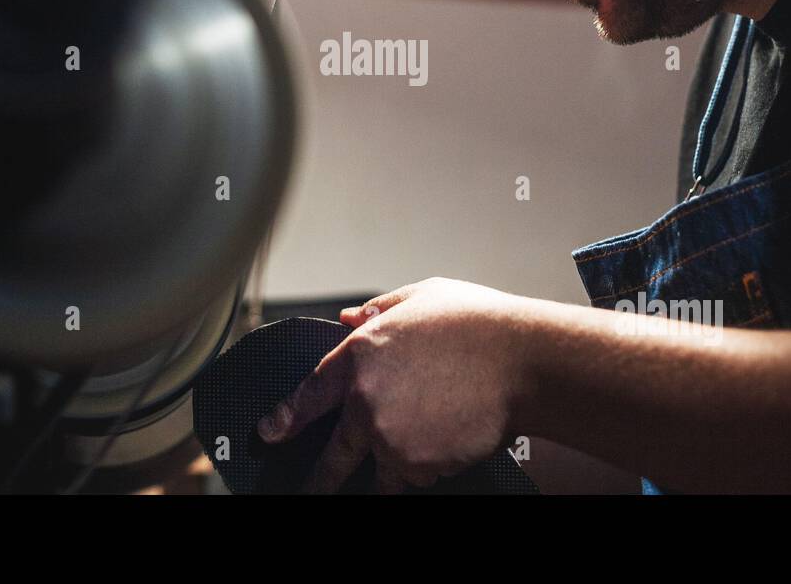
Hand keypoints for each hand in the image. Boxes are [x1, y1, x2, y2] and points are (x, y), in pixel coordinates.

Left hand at [256, 277, 532, 492]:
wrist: (522, 361)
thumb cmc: (477, 322)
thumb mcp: (422, 296)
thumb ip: (379, 309)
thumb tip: (347, 317)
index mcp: (358, 356)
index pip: (308, 394)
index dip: (284, 416)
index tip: (268, 432)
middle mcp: (365, 403)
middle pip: (331, 457)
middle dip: (317, 481)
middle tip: (307, 493)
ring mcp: (390, 440)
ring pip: (379, 473)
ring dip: (387, 472)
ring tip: (405, 462)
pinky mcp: (419, 467)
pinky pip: (414, 477)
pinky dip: (423, 470)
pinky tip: (445, 445)